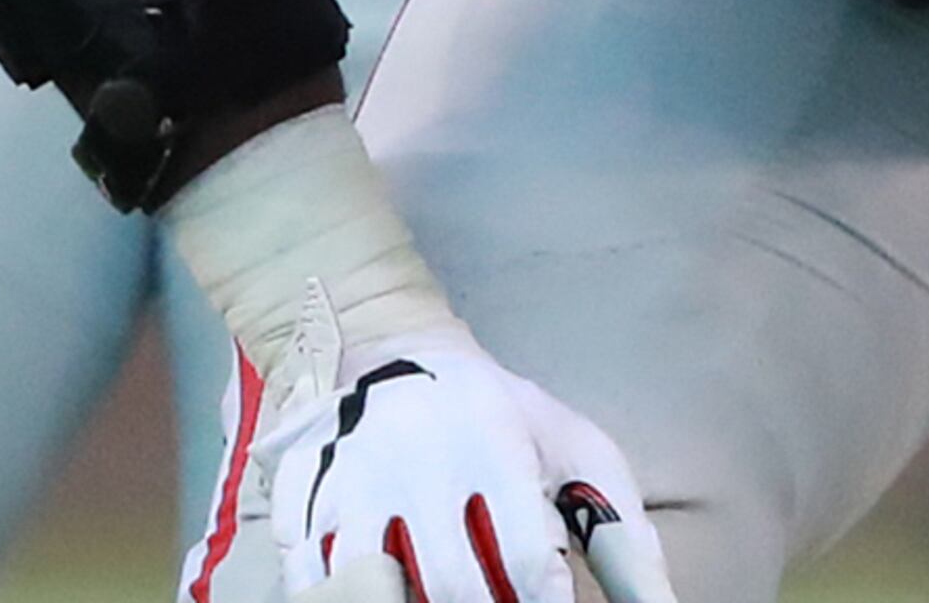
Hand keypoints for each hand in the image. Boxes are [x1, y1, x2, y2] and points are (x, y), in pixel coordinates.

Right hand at [188, 287, 673, 602]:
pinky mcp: (304, 499)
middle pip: (453, 585)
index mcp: (497, 443)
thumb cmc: (503, 417)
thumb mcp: (576, 451)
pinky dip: (335, 596)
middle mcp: (421, 461)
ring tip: (439, 597)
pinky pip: (308, 577)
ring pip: (375, 586)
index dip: (543, 601)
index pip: (528, 557)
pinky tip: (381, 595)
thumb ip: (624, 534)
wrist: (390, 350)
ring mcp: (355, 482)